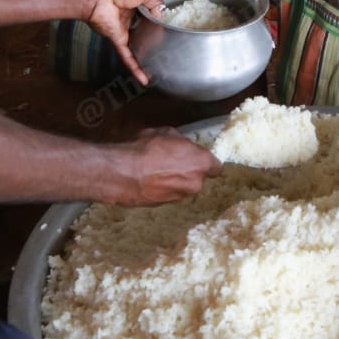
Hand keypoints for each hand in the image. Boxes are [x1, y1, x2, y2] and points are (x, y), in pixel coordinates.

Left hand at [71, 0, 163, 83]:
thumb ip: (156, 2)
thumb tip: (161, 15)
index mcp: (135, 2)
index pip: (151, 13)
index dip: (160, 19)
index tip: (170, 27)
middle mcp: (129, 17)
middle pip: (145, 30)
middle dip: (154, 38)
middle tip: (168, 48)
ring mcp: (123, 30)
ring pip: (137, 45)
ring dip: (146, 55)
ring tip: (159, 65)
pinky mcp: (117, 40)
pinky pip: (127, 56)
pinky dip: (135, 68)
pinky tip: (143, 79)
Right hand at [104, 127, 221, 205]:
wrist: (121, 173)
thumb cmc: (146, 147)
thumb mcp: (166, 132)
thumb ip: (180, 142)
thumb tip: (181, 145)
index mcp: (201, 162)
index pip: (216, 167)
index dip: (206, 162)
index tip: (197, 158)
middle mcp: (195, 183)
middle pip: (198, 178)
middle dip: (188, 171)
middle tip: (171, 161)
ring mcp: (179, 197)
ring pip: (182, 187)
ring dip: (174, 181)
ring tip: (155, 170)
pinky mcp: (163, 206)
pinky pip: (167, 194)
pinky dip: (161, 188)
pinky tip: (148, 179)